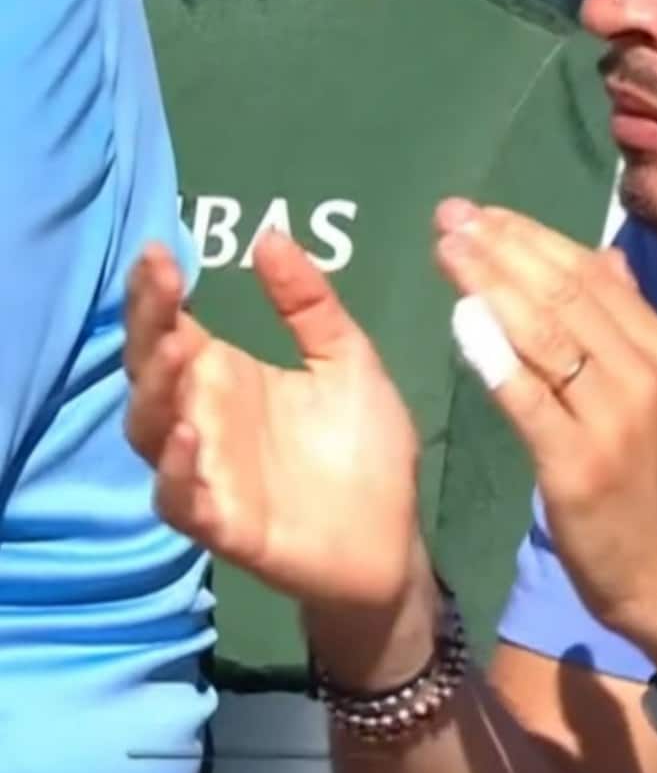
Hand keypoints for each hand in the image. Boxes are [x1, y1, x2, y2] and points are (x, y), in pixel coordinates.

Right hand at [123, 231, 424, 613]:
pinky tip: (189, 436)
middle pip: (149, 370)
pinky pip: (179, 499)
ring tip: (177, 349)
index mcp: (225, 377)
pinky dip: (176, 470)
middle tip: (164, 285)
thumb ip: (310, 305)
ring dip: (156, 390)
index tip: (162, 250)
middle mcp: (201, 420)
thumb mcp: (347, 361)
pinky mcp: (222, 524)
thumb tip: (270, 235)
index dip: (157, 292)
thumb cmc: (364, 447)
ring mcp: (206, 472)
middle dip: (147, 326)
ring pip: (150, 431)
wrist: (393, 537)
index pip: (172, 327)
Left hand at [431, 199, 656, 662]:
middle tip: (452, 216)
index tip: (483, 213)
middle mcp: (646, 371)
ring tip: (447, 250)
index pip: (593, 275)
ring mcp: (614, 416)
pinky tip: (460, 322)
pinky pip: (529, 396)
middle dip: (503, 248)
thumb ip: (630, 327)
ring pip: (546, 333)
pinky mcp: (578, 462)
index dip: (533, 237)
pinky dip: (493, 354)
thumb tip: (607, 258)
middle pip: (565, 293)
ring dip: (490, 284)